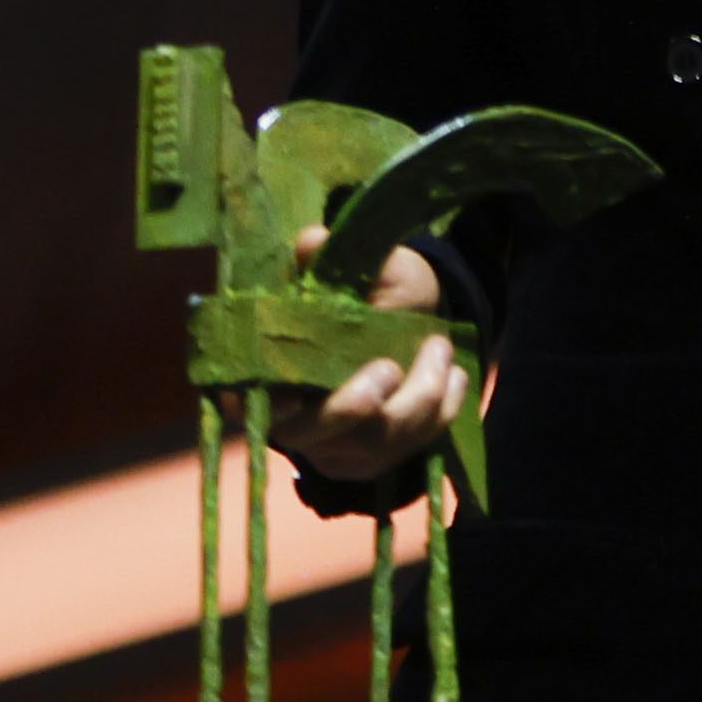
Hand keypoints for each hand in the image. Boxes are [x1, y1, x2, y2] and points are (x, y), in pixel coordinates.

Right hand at [274, 237, 468, 490]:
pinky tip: (456, 378)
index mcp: (263, 368)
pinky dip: (438, 414)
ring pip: (370, 444)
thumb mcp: (358, 264)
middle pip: (314, 432)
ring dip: (416, 400)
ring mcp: (330, 447)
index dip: (270, 404)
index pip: (245, 399)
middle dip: (356, 405)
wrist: (406, 315)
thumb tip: (309, 242)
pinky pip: (406, 449)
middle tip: (391, 367)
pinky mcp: (370, 460)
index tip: (293, 398)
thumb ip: (334, 256)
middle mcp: (288, 419)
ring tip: (440, 350)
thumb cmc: (369, 289)